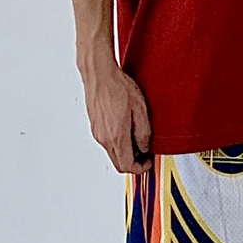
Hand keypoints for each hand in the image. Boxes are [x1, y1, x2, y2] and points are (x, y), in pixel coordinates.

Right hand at [79, 49, 152, 172]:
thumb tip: (145, 147)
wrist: (99, 74)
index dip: (140, 168)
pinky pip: (107, 142)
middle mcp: (104, 138)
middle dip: (133, 162)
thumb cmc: (118, 87)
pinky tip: (126, 128)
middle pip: (118, 163)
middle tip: (145, 154)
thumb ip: (143, 133)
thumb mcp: (140, 110)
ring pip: (112, 152)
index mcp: (116, 137)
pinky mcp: (95, 126)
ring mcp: (97, 132)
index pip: (127, 166)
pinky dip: (118, 142)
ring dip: (125, 151)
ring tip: (137, 137)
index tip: (148, 162)